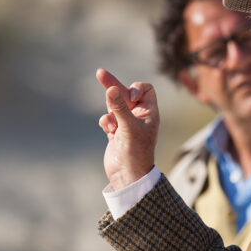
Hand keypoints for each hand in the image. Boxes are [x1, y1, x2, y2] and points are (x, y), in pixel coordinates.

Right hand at [96, 68, 159, 189]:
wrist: (128, 177)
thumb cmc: (135, 153)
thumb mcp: (128, 127)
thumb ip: (120, 107)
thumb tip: (111, 88)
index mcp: (150, 113)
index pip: (145, 89)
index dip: (135, 88)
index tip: (130, 97)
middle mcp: (139, 116)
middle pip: (126, 94)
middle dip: (114, 85)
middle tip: (100, 72)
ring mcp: (126, 124)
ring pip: (115, 106)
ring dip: (111, 111)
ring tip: (112, 124)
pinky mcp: (115, 132)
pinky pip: (108, 119)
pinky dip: (106, 122)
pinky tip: (109, 131)